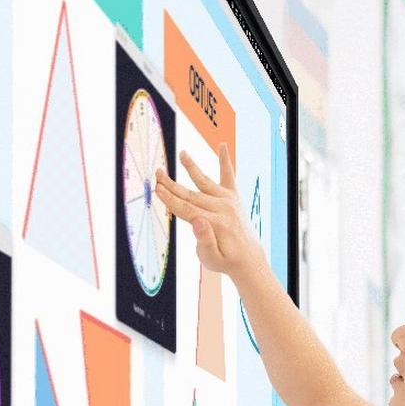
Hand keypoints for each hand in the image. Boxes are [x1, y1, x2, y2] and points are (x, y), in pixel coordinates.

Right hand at [154, 144, 265, 285]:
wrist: (248, 258)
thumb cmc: (225, 260)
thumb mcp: (211, 258)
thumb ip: (204, 240)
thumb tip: (197, 221)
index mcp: (214, 223)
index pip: (186, 209)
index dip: (169, 199)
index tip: (156, 189)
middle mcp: (222, 208)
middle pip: (190, 194)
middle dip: (171, 184)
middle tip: (157, 172)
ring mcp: (229, 201)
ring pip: (205, 181)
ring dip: (192, 167)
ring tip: (182, 153)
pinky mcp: (234, 197)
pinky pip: (229, 176)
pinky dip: (225, 160)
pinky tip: (222, 145)